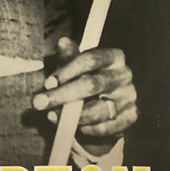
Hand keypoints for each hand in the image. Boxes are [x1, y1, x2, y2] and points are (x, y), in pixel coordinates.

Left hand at [32, 36, 137, 154]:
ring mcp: (129, 97)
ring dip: (72, 115)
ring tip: (51, 115)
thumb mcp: (72, 64)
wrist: (99, 101)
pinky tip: (74, 126)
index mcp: (113, 56)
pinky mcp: (130, 116)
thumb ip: (67, 56)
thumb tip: (62, 42)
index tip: (47, 82)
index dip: (67, 70)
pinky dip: (87, 128)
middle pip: (93, 84)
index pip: (90, 59)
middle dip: (62, 95)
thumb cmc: (81, 76)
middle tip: (39, 102)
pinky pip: (106, 127)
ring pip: (99, 109)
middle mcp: (124, 75)